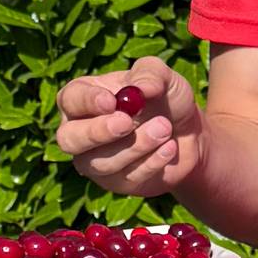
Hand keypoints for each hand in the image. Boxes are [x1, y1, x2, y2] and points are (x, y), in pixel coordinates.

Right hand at [55, 56, 203, 197]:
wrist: (188, 134)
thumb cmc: (165, 99)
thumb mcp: (164, 78)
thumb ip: (151, 74)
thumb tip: (141, 88)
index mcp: (84, 97)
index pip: (70, 99)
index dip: (86, 101)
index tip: (111, 101)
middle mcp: (80, 131)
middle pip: (69, 139)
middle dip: (96, 132)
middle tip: (126, 122)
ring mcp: (95, 161)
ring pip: (101, 162)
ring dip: (135, 146)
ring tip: (165, 128)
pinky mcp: (116, 183)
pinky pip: (126, 177)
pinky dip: (151, 162)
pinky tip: (170, 147)